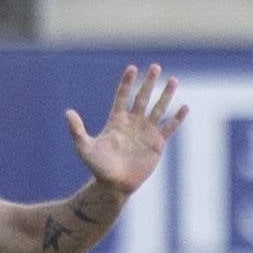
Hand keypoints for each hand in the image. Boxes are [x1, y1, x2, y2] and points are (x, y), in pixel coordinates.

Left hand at [67, 64, 186, 198]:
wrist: (114, 185)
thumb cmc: (98, 167)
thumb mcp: (85, 148)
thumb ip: (76, 130)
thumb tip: (67, 112)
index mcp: (117, 120)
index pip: (122, 96)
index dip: (127, 83)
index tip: (131, 69)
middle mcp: (133, 123)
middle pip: (142, 98)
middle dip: (149, 83)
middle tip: (155, 66)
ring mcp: (146, 132)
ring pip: (158, 108)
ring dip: (166, 94)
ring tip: (173, 80)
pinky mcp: (157, 143)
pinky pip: (169, 127)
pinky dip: (177, 118)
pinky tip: (185, 107)